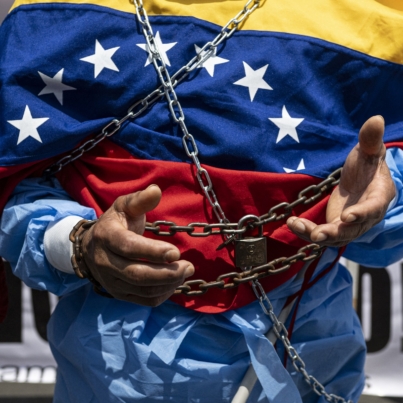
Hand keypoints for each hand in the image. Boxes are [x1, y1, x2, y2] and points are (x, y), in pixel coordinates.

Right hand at [81, 185, 194, 305]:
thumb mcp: (124, 206)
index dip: (153, 252)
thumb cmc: (115, 223)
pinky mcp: (120, 294)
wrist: (92, 247)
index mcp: (106, 236)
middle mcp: (105, 262)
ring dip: (168, 284)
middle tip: (188, 266)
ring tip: (185, 272)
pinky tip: (174, 282)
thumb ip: (140, 200)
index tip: (176, 252)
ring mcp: (111, 281)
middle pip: (137, 274)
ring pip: (142, 290)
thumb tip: (156, 190)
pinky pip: (144, 300)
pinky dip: (163, 294)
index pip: (129, 247)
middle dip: (166, 273)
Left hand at [287, 115, 395, 246]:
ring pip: (335, 237)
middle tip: (316, 234)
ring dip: (314, 234)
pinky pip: (322, 234)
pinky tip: (292, 222)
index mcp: (379, 197)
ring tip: (295, 224)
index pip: (373, 208)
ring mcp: (350, 226)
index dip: (362, 214)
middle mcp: (366, 217)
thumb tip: (376, 119)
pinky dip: (307, 231)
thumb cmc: (366, 165)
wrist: (360, 180)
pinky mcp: (335, 228)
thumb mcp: (368, 151)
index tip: (348, 217)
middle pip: (352, 231)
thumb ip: (370, 140)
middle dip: (333, 233)